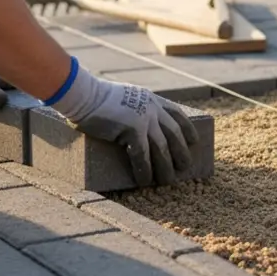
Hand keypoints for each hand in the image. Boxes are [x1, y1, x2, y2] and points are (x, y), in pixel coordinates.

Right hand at [48, 61, 196, 186]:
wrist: (82, 93)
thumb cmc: (95, 98)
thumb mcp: (123, 98)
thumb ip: (133, 109)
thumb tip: (133, 130)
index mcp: (151, 99)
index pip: (177, 114)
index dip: (188, 129)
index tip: (194, 141)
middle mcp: (151, 108)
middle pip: (174, 134)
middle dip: (182, 152)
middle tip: (186, 167)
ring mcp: (143, 118)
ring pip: (161, 148)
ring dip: (165, 167)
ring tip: (168, 182)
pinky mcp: (132, 129)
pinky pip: (142, 156)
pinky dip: (145, 170)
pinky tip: (145, 181)